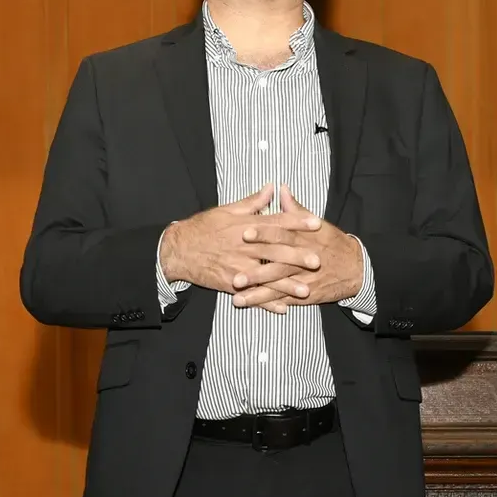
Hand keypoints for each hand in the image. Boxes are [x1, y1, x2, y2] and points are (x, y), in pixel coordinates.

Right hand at [159, 184, 323, 294]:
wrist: (179, 250)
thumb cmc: (203, 228)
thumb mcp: (227, 210)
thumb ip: (252, 202)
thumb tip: (272, 187)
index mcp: (246, 227)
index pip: (276, 223)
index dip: (296, 222)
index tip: (316, 223)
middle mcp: (244, 247)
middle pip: (275, 252)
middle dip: (297, 256)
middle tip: (317, 260)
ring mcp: (238, 267)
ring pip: (267, 277)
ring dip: (287, 284)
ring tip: (306, 290)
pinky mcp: (231, 283)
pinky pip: (252, 295)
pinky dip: (266, 303)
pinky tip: (283, 309)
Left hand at [230, 187, 362, 313]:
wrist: (356, 268)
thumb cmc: (332, 243)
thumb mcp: (317, 224)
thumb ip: (295, 209)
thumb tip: (280, 189)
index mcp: (304, 239)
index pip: (281, 234)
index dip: (263, 233)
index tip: (245, 232)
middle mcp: (302, 260)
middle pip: (277, 265)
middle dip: (256, 272)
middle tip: (235, 276)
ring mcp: (304, 279)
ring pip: (278, 287)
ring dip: (257, 293)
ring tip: (237, 297)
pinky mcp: (306, 294)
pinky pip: (285, 299)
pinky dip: (269, 303)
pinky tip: (251, 304)